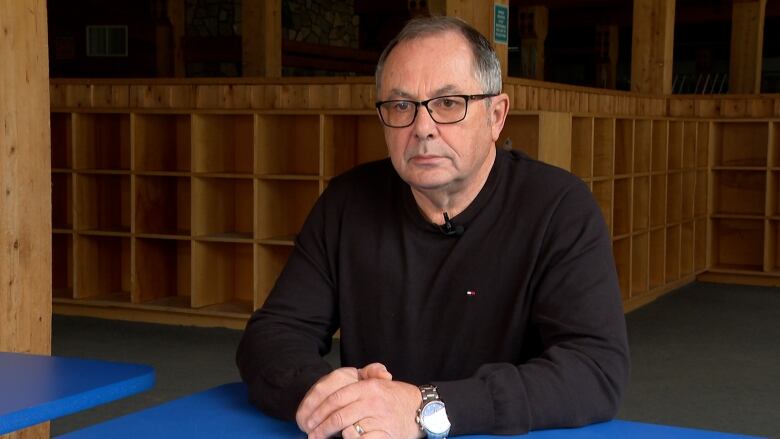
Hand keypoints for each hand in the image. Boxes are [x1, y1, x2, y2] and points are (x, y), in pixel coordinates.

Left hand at [296, 363, 422, 438]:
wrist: (423, 409)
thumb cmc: (398, 397)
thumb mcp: (380, 383)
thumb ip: (360, 384)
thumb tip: (334, 396)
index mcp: (368, 387)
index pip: (336, 397)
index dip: (320, 410)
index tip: (311, 419)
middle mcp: (372, 400)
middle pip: (338, 415)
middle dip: (321, 427)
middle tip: (311, 434)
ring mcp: (378, 417)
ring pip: (346, 428)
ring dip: (331, 436)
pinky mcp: (384, 433)